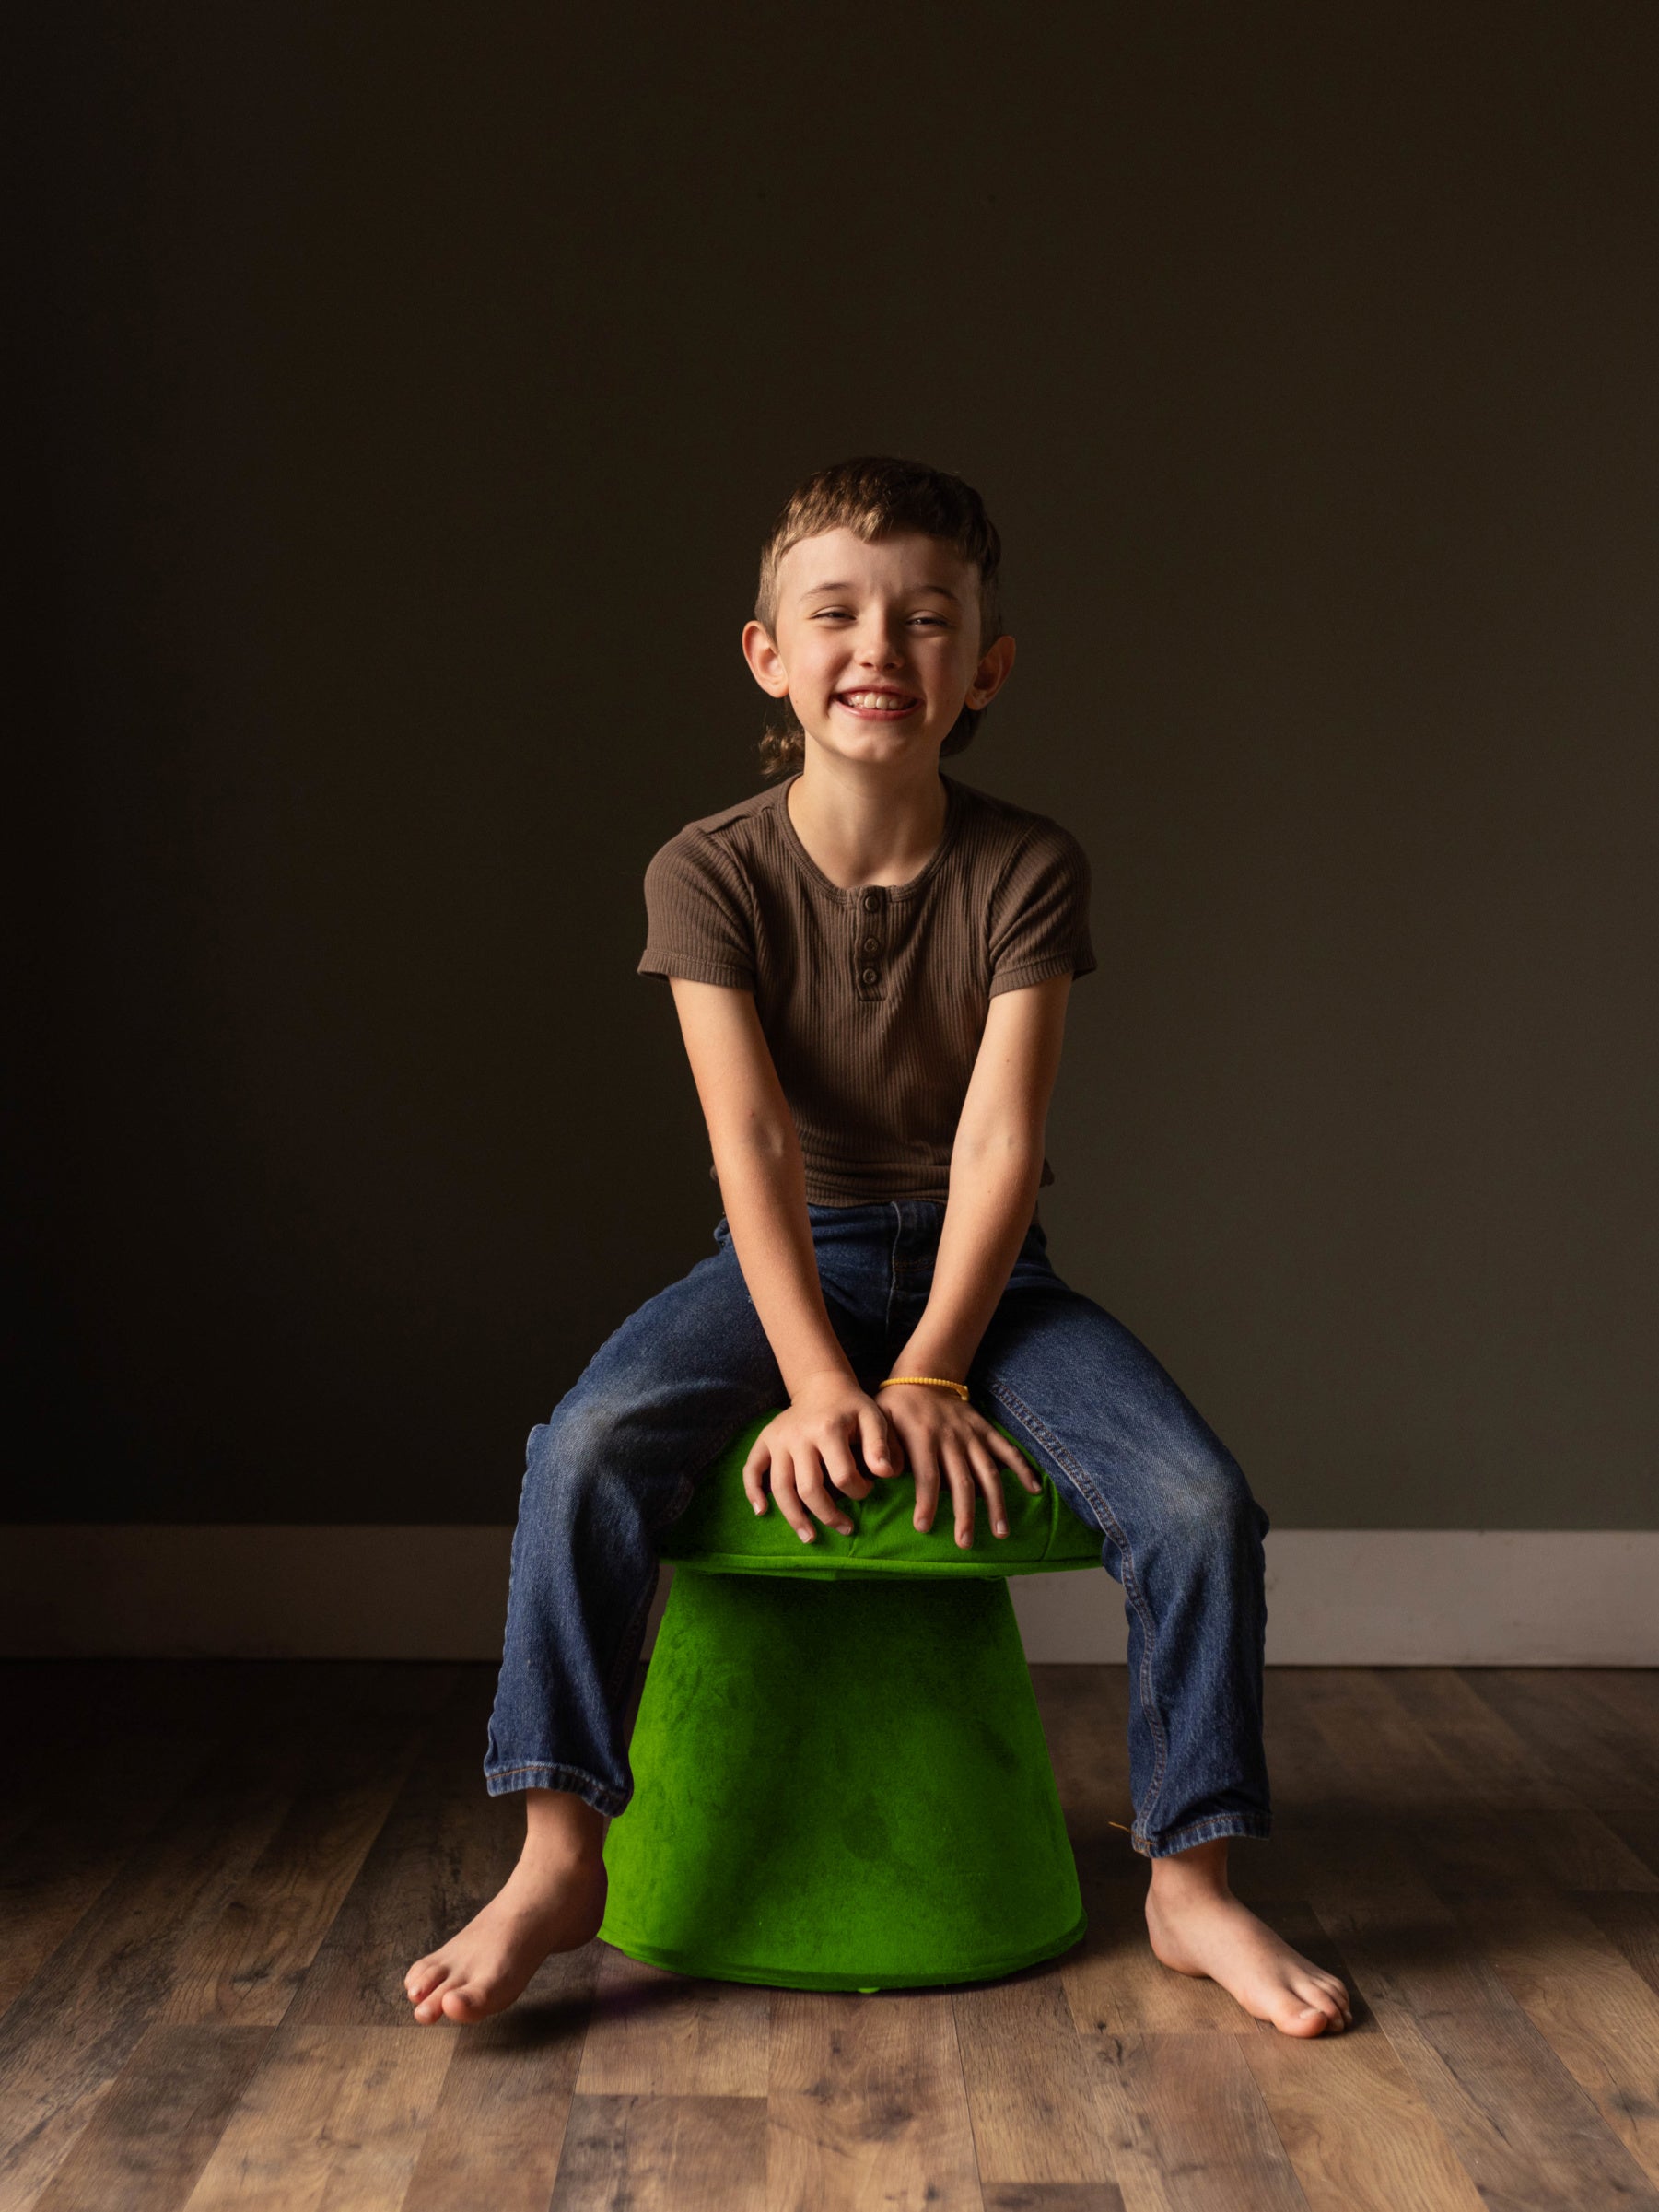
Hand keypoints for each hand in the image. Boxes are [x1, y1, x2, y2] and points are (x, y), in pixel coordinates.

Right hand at [742, 1374, 894, 1543]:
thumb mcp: (873, 1418)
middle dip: (828, 1515)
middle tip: (845, 1529)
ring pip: (780, 1487)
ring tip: (809, 1536)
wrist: (822, 1386)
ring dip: (794, 1517)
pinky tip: (762, 1511)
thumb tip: (885, 1475)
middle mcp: (798, 1435)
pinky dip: (753, 1491)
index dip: (858, 1490)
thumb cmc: (852, 1408)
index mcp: (827, 1429)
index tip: (867, 1490)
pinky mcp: (765, 1440)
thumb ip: (881, 1446)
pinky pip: (752, 1469)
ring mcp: (778, 1439)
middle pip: (808, 1488)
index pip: (842, 1475)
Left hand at [877, 1384, 1041, 1547]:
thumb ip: (880, 1447)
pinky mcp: (985, 1430)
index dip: (926, 1502)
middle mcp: (951, 1437)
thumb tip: (884, 1473)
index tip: (924, 1527)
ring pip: (987, 1472)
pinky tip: (1035, 1489)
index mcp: (922, 1436)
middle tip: (964, 1542)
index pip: (927, 1474)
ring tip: (1000, 1532)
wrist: (923, 1376)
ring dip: (996, 1503)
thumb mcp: (878, 1421)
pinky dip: (1023, 1468)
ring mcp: (971, 1434)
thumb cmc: (895, 1406)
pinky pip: (1006, 1449)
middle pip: (961, 1480)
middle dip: (964, 1513)